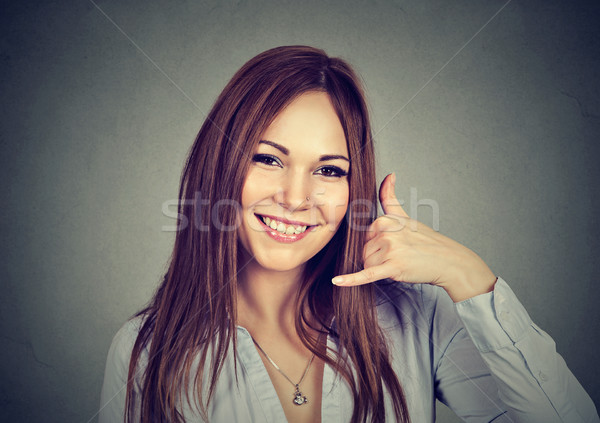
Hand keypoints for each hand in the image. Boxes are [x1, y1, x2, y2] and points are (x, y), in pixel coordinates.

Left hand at [331, 173, 496, 301]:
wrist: (448, 261)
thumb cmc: (426, 241)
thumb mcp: (405, 216)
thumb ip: (390, 197)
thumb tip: (389, 174)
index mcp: (385, 220)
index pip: (365, 238)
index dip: (377, 246)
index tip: (395, 246)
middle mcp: (386, 232)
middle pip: (364, 252)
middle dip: (378, 259)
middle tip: (401, 257)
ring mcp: (390, 249)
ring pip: (367, 265)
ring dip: (381, 269)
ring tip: (401, 264)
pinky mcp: (393, 268)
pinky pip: (367, 274)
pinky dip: (351, 280)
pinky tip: (337, 281)